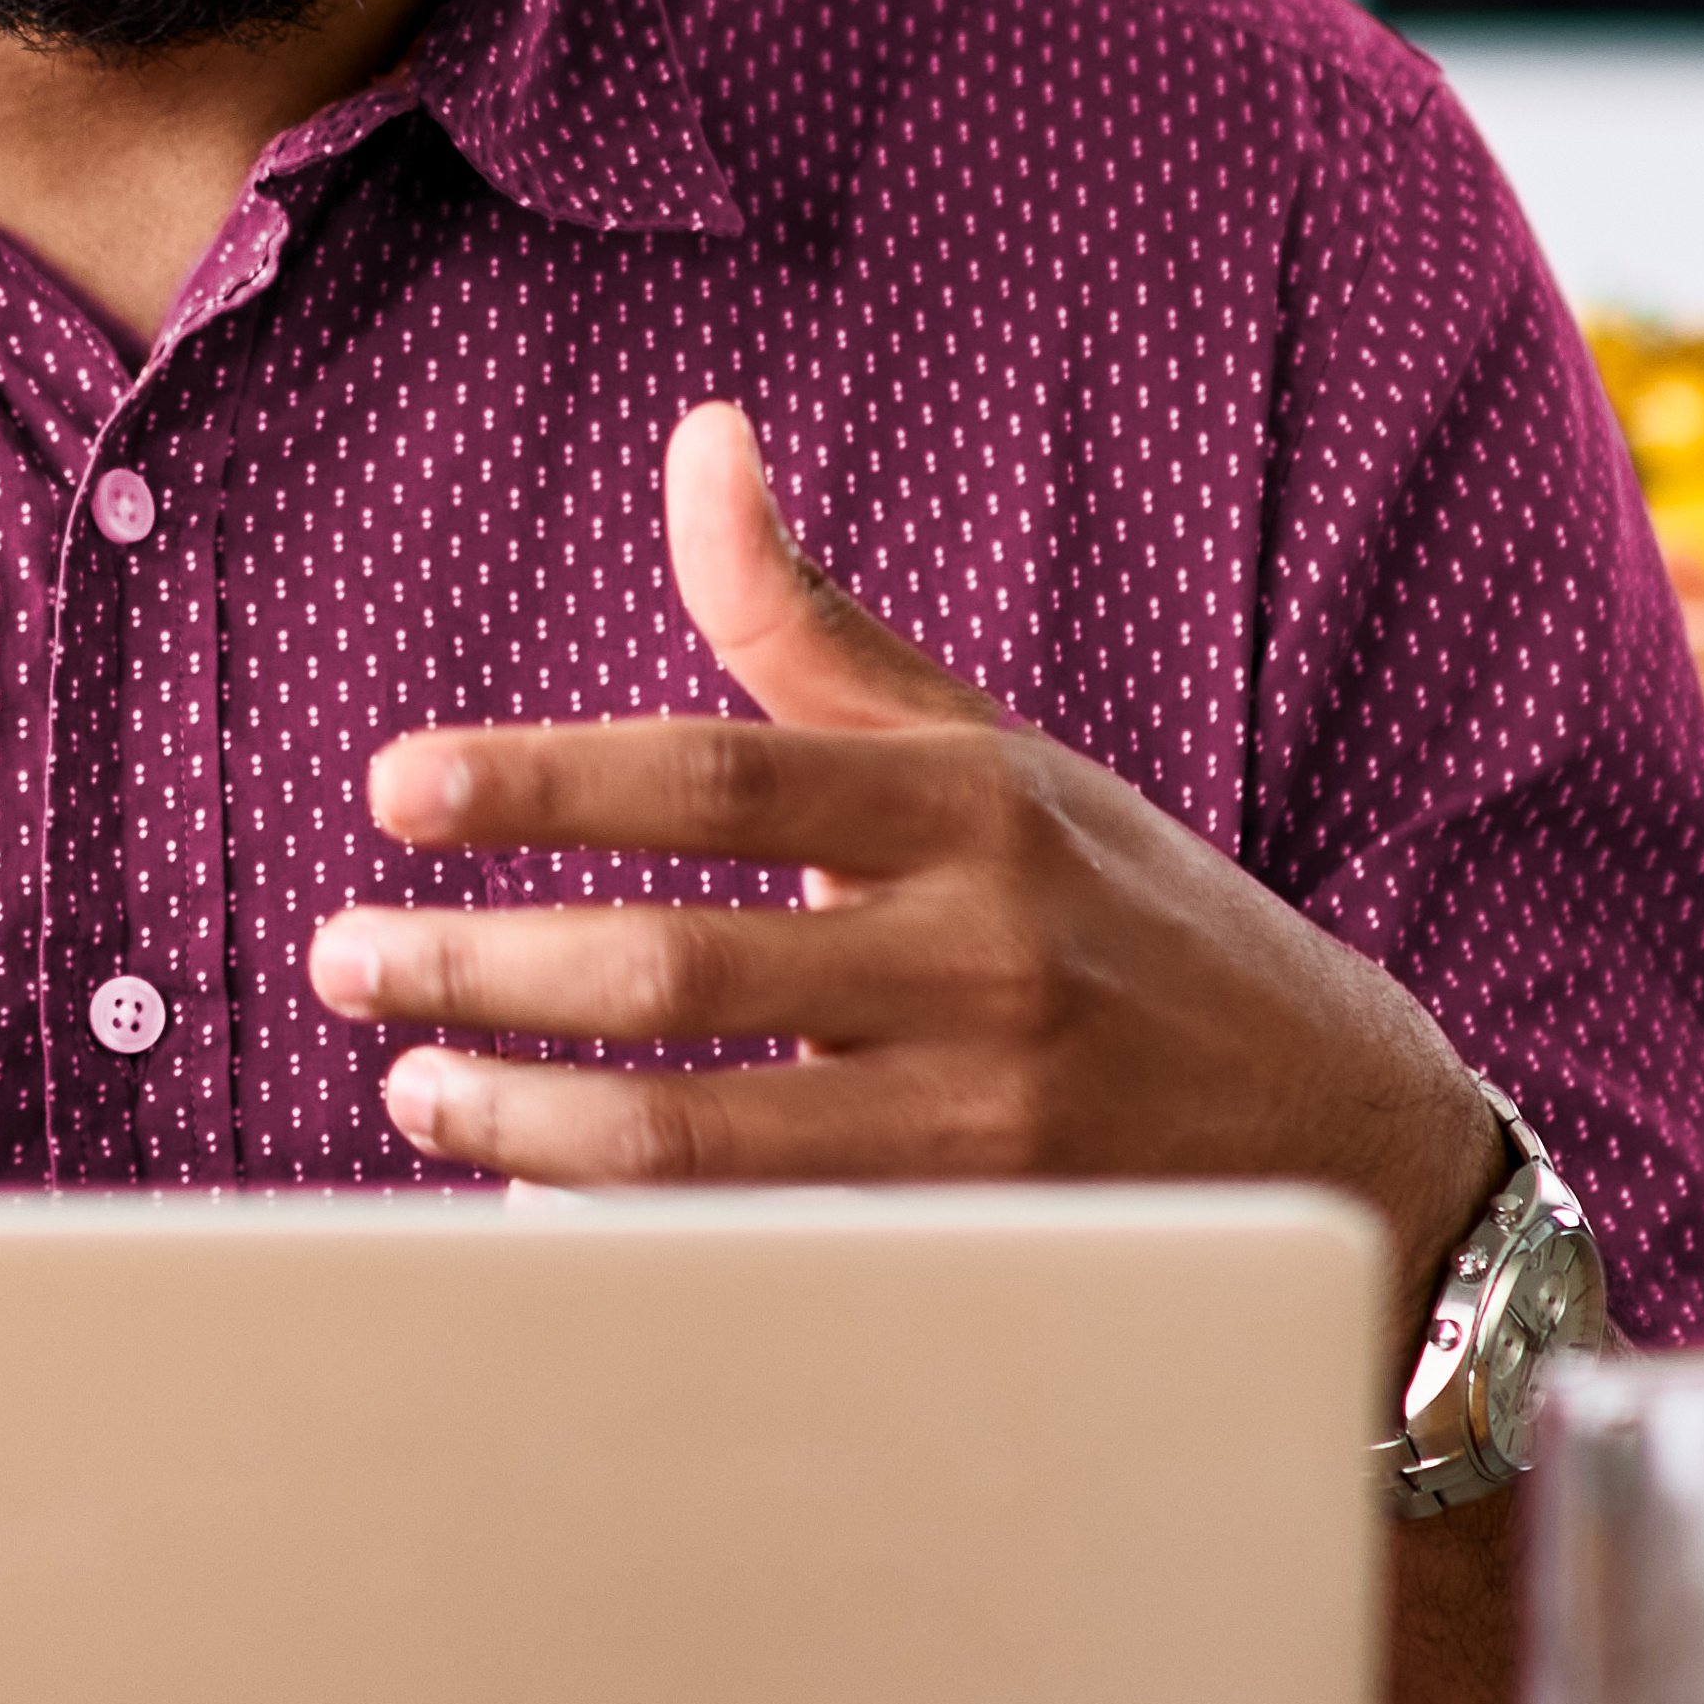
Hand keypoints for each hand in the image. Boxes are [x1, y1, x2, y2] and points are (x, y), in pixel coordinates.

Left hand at [308, 405, 1500, 1278]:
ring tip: (410, 1085)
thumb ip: (812, 628)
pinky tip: (523, 1209)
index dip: (543, 782)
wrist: (1358, 1136)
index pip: (719, 778)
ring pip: (702, 1144)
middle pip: (679, 968)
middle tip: (345, 958)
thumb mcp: (989, 755)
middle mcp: (987, 960)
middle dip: (481, 967)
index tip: (393, 790)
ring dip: (524, 1119)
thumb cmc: (1125, 918)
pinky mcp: (984, 1262)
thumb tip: (701, 441)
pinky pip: (762, 1256)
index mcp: (973, 807)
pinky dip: (625, 1240)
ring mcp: (990, 1128)